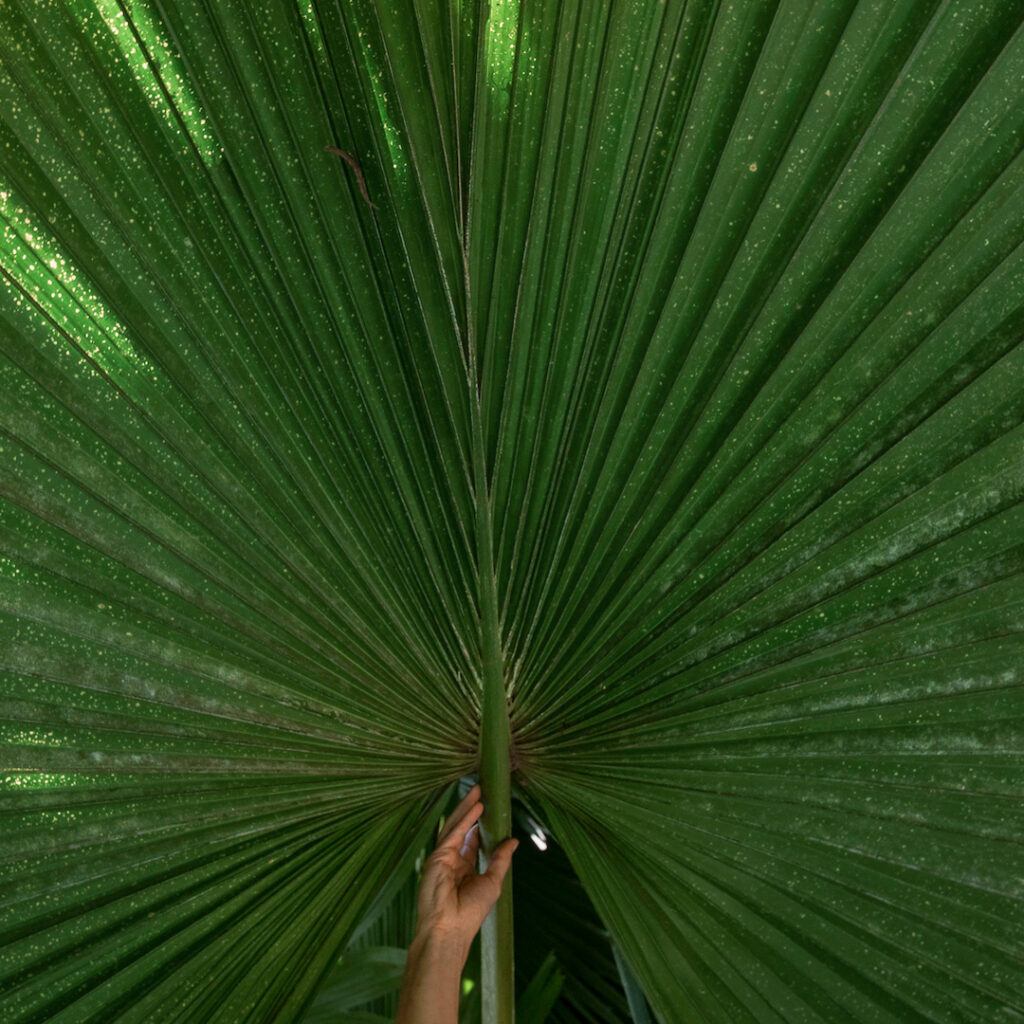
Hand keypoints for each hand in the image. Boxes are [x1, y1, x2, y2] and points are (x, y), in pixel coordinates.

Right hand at [415, 783, 518, 962]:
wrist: (449, 930)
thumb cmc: (470, 913)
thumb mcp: (492, 882)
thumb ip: (501, 859)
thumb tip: (513, 841)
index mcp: (463, 870)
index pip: (470, 841)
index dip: (478, 825)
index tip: (487, 809)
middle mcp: (452, 861)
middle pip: (461, 829)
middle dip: (471, 810)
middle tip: (481, 791)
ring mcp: (442, 857)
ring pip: (454, 826)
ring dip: (466, 808)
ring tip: (478, 791)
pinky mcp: (437, 856)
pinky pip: (453, 832)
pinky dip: (464, 819)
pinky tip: (475, 807)